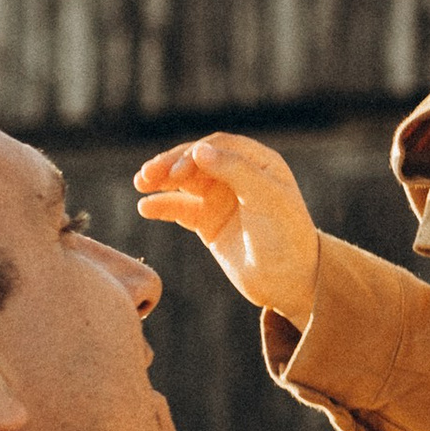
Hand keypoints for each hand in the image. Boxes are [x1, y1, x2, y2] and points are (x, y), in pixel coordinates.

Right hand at [132, 134, 323, 321]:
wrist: (289, 283)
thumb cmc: (287, 238)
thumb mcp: (268, 200)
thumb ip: (236, 171)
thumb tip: (199, 149)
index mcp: (259, 163)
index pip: (219, 147)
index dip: (194, 155)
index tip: (177, 172)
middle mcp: (239, 176)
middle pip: (197, 161)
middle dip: (171, 165)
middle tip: (146, 176)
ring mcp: (222, 199)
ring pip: (185, 182)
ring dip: (162, 181)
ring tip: (140, 184)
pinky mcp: (210, 222)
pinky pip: (181, 208)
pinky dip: (163, 206)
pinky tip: (146, 207)